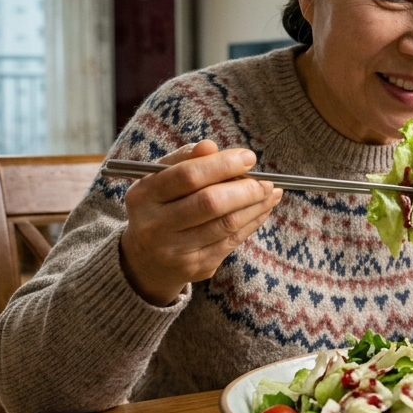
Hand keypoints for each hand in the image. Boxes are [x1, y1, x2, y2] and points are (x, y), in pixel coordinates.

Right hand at [119, 141, 282, 305]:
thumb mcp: (158, 181)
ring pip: (226, 224)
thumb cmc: (157, 209)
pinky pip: (232, 241)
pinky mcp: (195, 266)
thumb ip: (183, 160)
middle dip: (245, 189)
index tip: (248, 157)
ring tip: (271, 192)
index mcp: (144, 196)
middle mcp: (155, 226)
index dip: (223, 165)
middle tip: (265, 180)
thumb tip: (211, 146)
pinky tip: (262, 209)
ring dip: (255, 206)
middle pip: (210, 203)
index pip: (188, 176)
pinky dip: (252, 222)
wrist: (142, 262)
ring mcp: (175, 250)